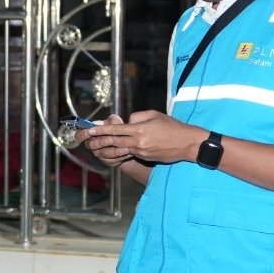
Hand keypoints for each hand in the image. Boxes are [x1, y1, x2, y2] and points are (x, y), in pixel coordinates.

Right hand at [81, 113, 131, 165]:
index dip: (83, 134)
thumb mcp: (117, 123)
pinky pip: (112, 160)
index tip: (89, 132)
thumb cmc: (119, 131)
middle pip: (93, 144)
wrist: (129, 145)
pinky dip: (121, 156)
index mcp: (91, 133)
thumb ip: (112, 121)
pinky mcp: (108, 161)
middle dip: (102, 141)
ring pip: (104, 153)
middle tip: (111, 139)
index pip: (80, 135)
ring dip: (115, 151)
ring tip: (126, 148)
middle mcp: (93, 145)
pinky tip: (128, 152)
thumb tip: (108, 121)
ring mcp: (100, 154)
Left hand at [86, 110, 206, 165]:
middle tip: (86, 140)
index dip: (100, 130)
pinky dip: (121, 150)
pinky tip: (115, 148)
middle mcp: (138, 142)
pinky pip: (130, 153)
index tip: (89, 130)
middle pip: (113, 142)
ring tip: (96, 146)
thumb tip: (126, 122)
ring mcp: (141, 152)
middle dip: (98, 141)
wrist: (187, 143)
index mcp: (139, 129)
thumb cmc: (172, 126)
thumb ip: (137, 117)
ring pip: (120, 149)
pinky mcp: (145, 157)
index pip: (115, 130)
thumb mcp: (154, 115)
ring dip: (107, 148)